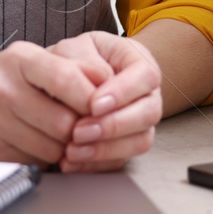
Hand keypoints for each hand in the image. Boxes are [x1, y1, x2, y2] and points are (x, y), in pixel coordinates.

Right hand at [0, 41, 112, 165]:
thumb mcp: (35, 61)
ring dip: (63, 148)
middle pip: (64, 123)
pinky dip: (42, 160)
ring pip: (52, 149)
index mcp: (19, 59)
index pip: (67, 79)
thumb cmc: (5, 80)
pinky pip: (33, 164)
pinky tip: (33, 145)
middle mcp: (1, 88)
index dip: (93, 99)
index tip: (102, 108)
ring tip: (54, 135)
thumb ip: (75, 68)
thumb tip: (109, 82)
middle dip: (79, 131)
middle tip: (80, 127)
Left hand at [47, 31, 162, 171]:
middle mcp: (146, 94)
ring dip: (106, 149)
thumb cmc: (74, 59)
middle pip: (148, 113)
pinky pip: (121, 160)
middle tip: (80, 131)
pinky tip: (73, 162)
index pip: (146, 75)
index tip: (94, 104)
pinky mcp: (126, 144)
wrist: (64, 78)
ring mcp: (139, 121)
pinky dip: (96, 164)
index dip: (123, 92)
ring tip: (73, 149)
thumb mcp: (74, 48)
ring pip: (140, 141)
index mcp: (138, 61)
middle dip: (114, 125)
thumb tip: (99, 81)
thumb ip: (85, 61)